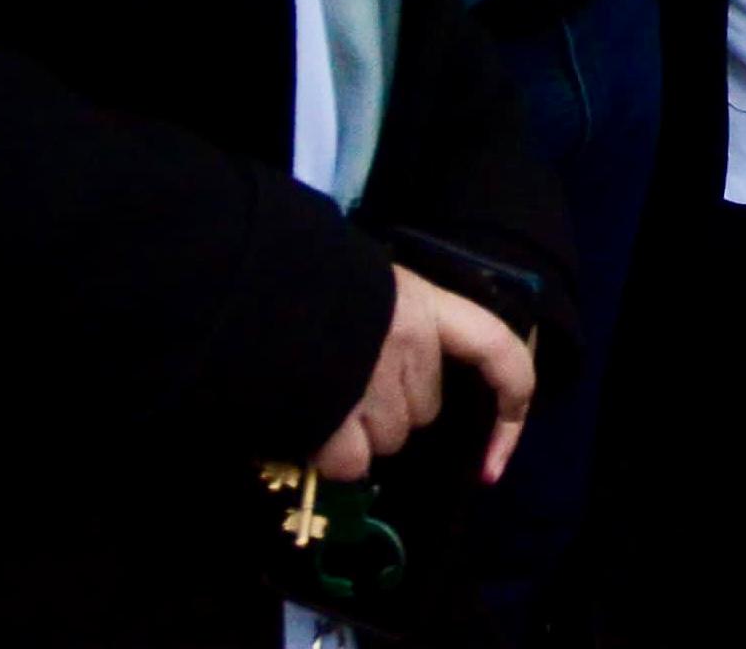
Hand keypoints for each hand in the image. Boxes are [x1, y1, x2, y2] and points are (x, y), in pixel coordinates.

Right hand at [314, 264, 535, 486]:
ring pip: (387, 441)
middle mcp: (412, 346)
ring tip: (318, 394)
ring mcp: (377, 388)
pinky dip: (331, 455)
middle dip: (391, 408)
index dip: (511, 403)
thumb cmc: (295, 281)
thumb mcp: (360, 287)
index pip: (499, 351)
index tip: (494, 457)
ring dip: (357, 431)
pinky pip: (352, 464)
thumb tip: (391, 374)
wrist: (235, 290)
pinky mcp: (340, 425)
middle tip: (346, 382)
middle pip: (423, 410)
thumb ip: (389, 322)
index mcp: (423, 304)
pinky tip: (306, 422)